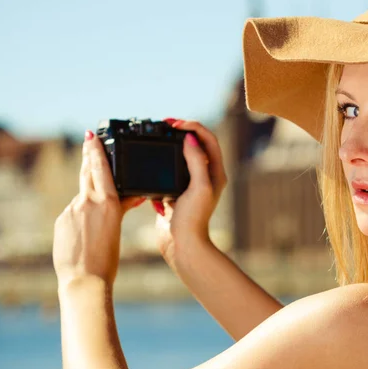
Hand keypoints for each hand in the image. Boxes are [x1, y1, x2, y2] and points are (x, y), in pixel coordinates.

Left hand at [52, 130, 145, 287]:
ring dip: (88, 193)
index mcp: (107, 203)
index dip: (95, 150)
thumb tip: (133, 196)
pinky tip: (85, 229)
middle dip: (88, 157)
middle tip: (87, 140)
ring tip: (96, 202)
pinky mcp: (61, 221)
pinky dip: (80, 214)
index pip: (100, 168)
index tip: (90, 135)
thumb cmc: (107, 258)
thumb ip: (122, 207)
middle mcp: (87, 202)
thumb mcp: (118, 228)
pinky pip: (73, 211)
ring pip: (81, 195)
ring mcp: (71, 211)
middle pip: (87, 172)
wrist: (84, 279)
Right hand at [152, 119, 227, 267]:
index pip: (207, 139)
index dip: (193, 126)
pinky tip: (152, 162)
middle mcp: (204, 176)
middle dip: (180, 131)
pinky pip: (167, 170)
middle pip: (194, 143)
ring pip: (179, 156)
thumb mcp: (199, 187)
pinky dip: (160, 162)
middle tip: (164, 124)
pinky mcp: (173, 191)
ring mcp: (188, 184)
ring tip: (158, 136)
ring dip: (169, 144)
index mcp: (215, 172)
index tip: (174, 123)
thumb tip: (190, 138)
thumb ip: (196, 161)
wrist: (180, 244)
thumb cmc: (194, 219)